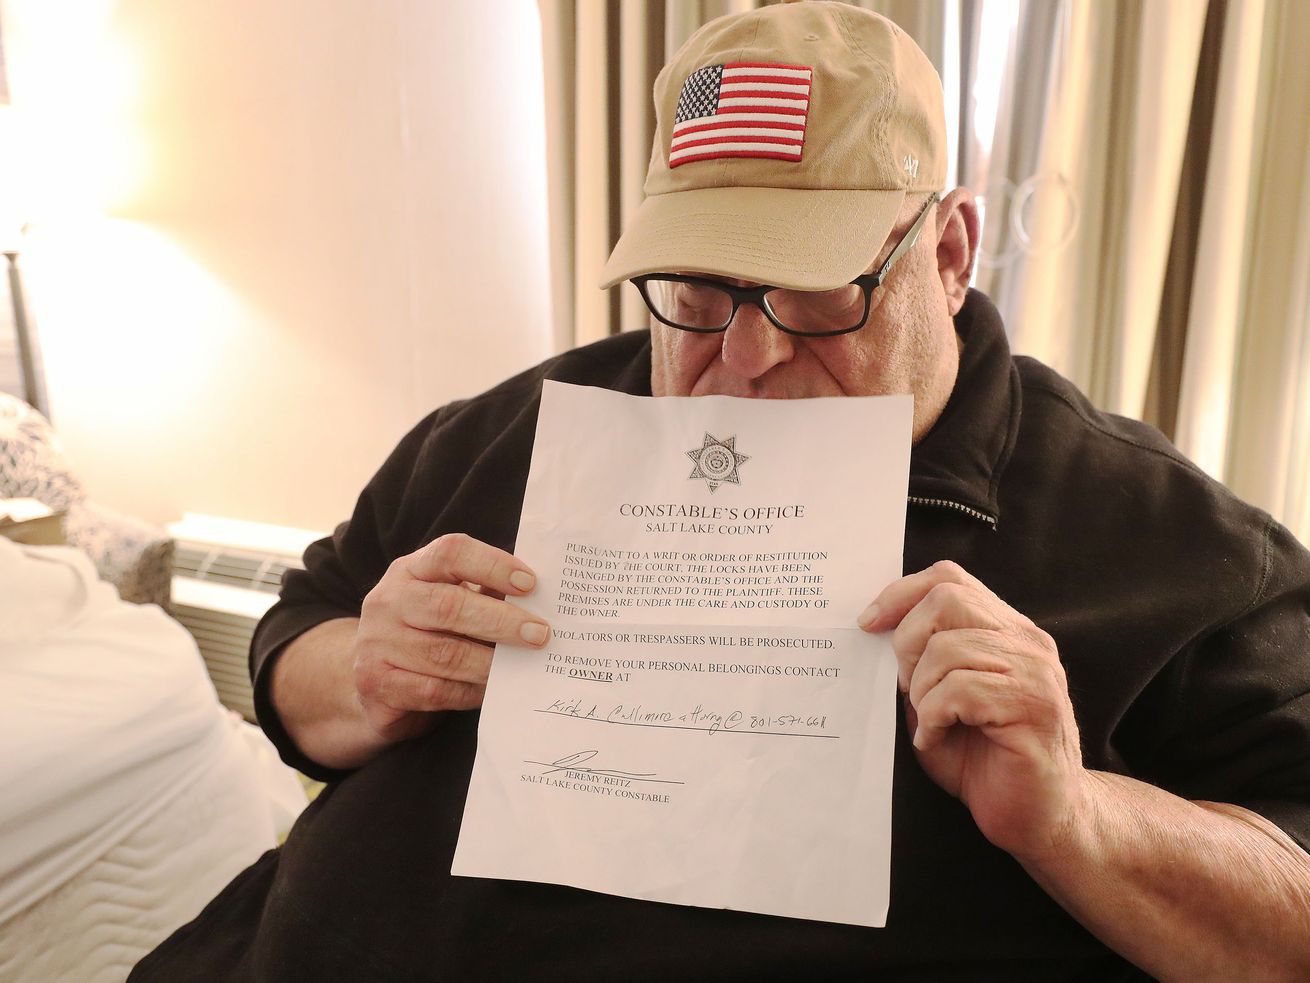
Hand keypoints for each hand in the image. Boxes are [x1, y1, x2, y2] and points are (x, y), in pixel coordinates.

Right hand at [352, 533, 549, 744]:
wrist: (374, 678)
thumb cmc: (426, 631)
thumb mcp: (448, 600)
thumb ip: (485, 594)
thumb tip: (539, 600)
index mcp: (410, 570)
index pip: (450, 553)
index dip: (492, 565)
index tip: (530, 584)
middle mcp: (388, 601)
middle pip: (448, 606)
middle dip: (501, 621)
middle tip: (539, 634)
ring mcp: (377, 643)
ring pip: (444, 654)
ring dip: (490, 662)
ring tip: (523, 665)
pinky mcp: (378, 683)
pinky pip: (435, 690)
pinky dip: (470, 691)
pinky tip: (492, 689)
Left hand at [859, 560, 1088, 861]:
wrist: (1039, 819)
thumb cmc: (983, 760)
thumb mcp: (939, 699)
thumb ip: (920, 661)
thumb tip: (874, 629)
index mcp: (1006, 631)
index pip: (949, 578)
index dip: (901, 593)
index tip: (868, 624)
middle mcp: (1027, 643)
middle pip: (947, 600)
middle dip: (908, 642)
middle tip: (908, 689)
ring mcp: (1036, 673)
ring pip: (948, 649)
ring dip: (921, 691)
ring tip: (929, 723)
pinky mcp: (1034, 708)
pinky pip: (961, 691)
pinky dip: (934, 717)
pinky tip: (936, 739)